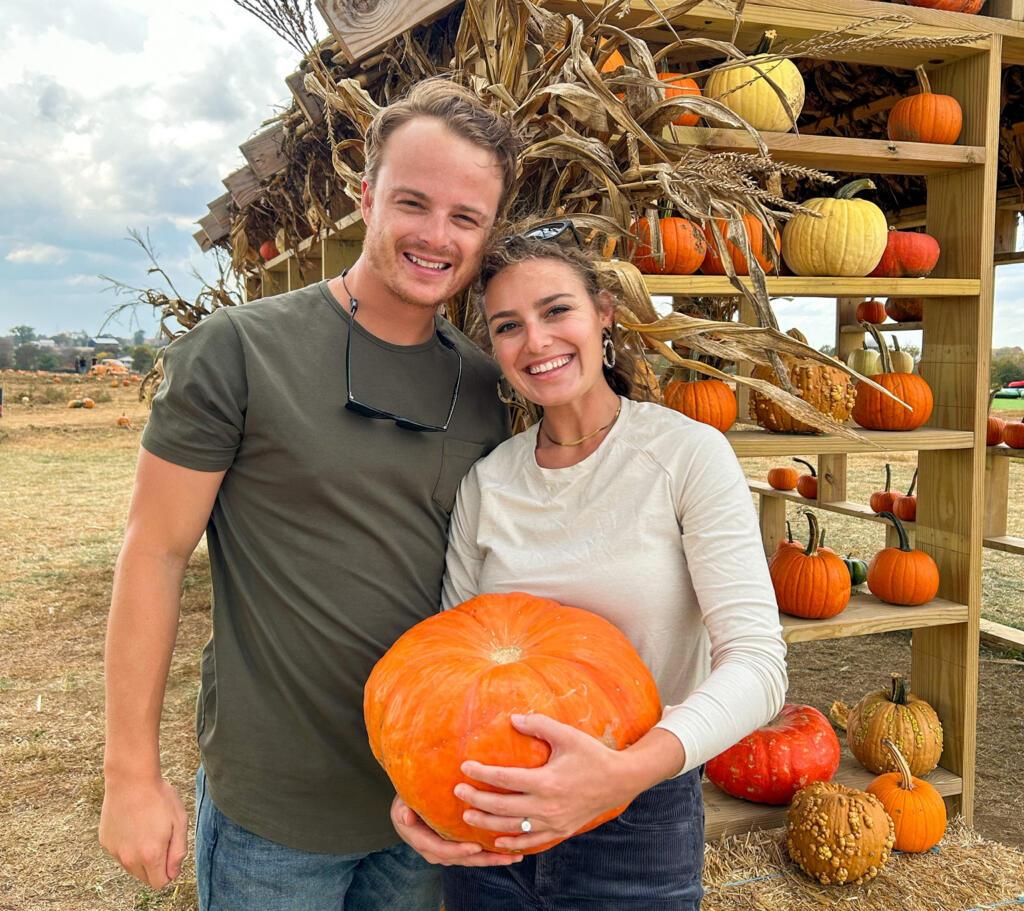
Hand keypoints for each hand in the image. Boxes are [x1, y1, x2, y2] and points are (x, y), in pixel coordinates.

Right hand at [99, 773, 187, 889]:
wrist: (131, 779)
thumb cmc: (159, 798)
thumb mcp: (179, 821)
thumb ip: (178, 852)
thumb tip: (173, 874)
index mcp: (151, 855)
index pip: (160, 883)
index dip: (169, 871)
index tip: (171, 852)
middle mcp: (130, 858)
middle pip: (145, 877)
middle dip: (155, 865)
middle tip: (161, 837)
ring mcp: (115, 851)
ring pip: (132, 866)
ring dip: (141, 855)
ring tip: (146, 828)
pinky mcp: (105, 842)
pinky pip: (120, 853)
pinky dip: (128, 845)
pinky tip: (133, 823)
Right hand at [390, 796, 522, 866]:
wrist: (407, 810)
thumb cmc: (406, 804)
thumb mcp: (401, 805)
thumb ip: (403, 811)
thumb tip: (406, 816)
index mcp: (424, 843)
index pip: (444, 850)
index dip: (460, 850)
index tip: (476, 846)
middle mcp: (438, 852)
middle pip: (464, 860)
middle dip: (487, 859)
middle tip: (508, 856)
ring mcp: (450, 853)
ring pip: (473, 860)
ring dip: (494, 858)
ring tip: (515, 855)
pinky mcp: (458, 848)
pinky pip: (475, 854)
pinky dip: (491, 853)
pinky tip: (509, 850)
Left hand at [455, 713, 631, 852]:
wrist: (620, 780)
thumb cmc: (592, 754)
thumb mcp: (566, 735)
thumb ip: (538, 724)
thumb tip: (512, 719)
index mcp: (546, 781)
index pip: (504, 779)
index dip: (481, 773)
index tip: (464, 767)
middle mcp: (547, 806)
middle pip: (502, 807)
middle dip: (476, 800)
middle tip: (458, 792)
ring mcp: (554, 822)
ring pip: (512, 828)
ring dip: (487, 823)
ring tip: (468, 816)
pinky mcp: (561, 830)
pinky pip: (532, 841)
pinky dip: (513, 842)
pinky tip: (498, 841)